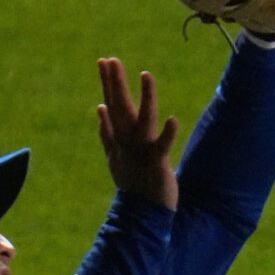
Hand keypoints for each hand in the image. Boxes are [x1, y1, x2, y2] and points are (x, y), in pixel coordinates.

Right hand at [95, 57, 180, 209]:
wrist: (140, 214)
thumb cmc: (131, 182)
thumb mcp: (113, 156)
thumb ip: (106, 132)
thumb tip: (100, 108)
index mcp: (117, 139)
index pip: (110, 105)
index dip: (107, 83)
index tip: (103, 60)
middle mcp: (126, 142)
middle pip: (119, 107)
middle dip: (114, 83)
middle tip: (110, 59)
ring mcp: (140, 152)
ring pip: (142, 120)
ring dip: (144, 98)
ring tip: (146, 75)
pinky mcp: (157, 164)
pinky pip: (162, 146)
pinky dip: (168, 134)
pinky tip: (174, 120)